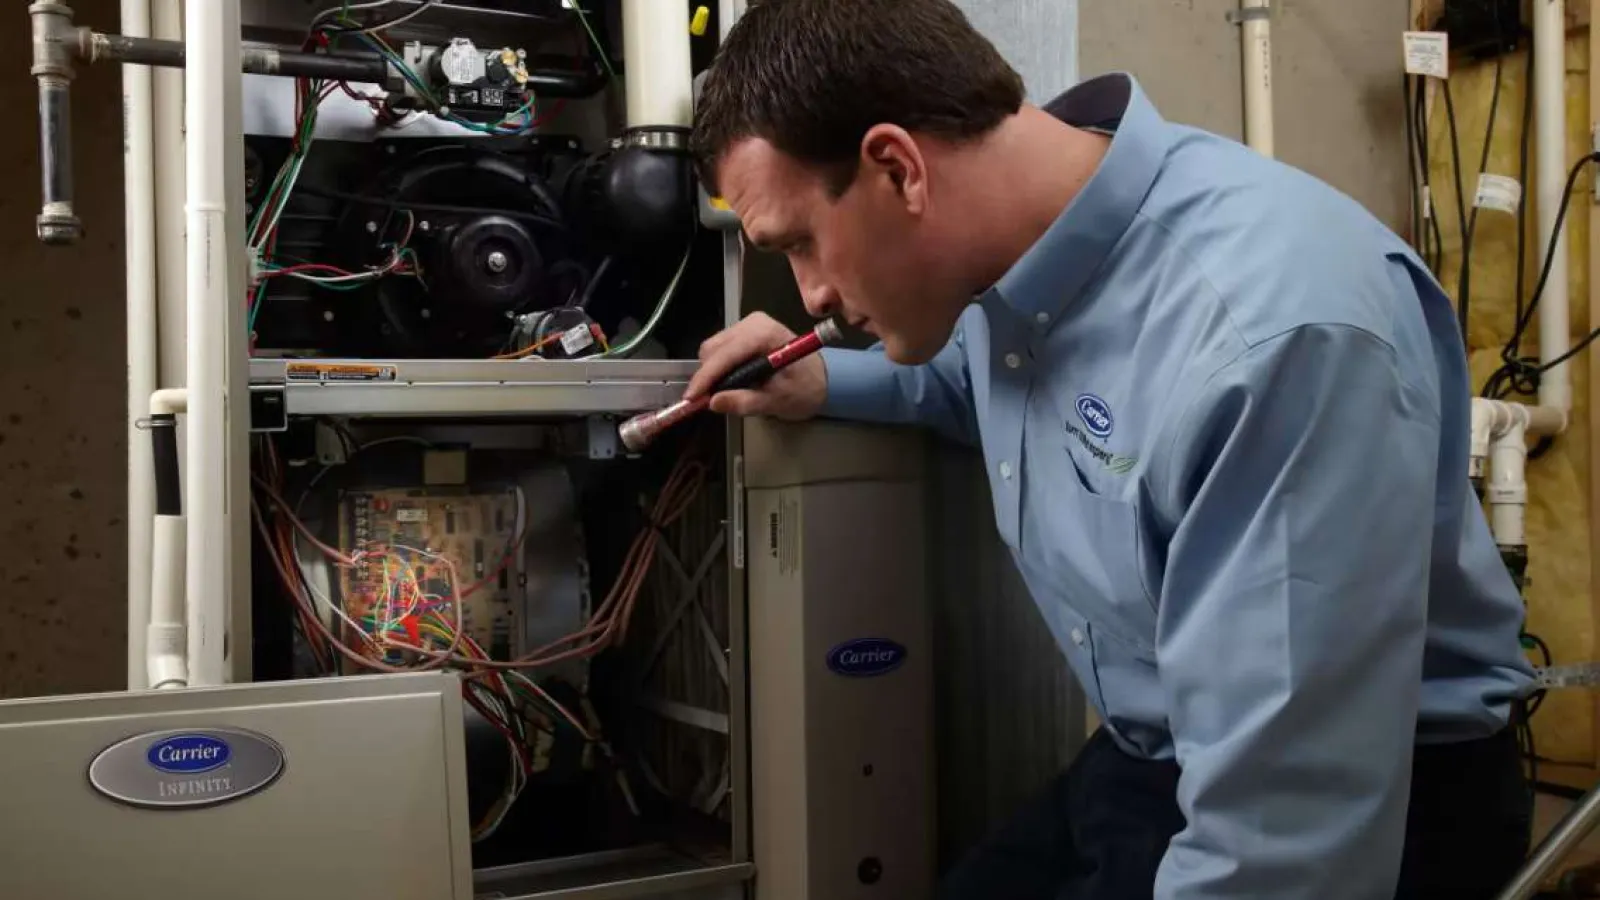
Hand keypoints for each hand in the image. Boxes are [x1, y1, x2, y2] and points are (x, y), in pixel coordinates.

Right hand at [688, 312, 827, 419]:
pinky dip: (719, 366)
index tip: (691, 398)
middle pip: (713, 348)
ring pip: (713, 347)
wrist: (825, 379)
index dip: (706, 377)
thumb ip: (744, 402)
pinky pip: (721, 347)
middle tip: (708, 400)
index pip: (725, 354)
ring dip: (712, 371)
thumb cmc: (805, 389)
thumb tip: (714, 402)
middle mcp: (754, 323)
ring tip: (723, 392)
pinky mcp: (746, 331)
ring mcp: (749, 324)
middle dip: (708, 375)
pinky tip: (729, 380)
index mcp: (765, 334)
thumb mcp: (776, 401)